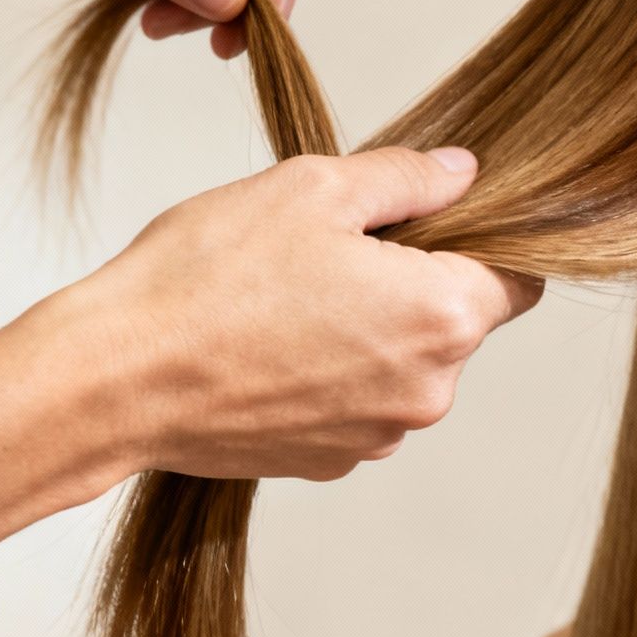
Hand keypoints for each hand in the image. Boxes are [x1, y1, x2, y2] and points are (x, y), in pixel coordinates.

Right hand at [28, 147, 542, 481]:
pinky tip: (267, 342)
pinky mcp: (330, 462)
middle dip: (412, 282)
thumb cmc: (209, 278)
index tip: (428, 223)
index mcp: (444, 317)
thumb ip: (407, 179)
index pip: (521, 281)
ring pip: (403, 364)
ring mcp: (379, 437)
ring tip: (285, 296)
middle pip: (457, 322)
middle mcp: (429, 391)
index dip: (482, 243)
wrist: (115, 380)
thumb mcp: (314, 188)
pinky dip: (328, 372)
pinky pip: (356, 403)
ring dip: (368, 328)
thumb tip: (464, 173)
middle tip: (330, 248)